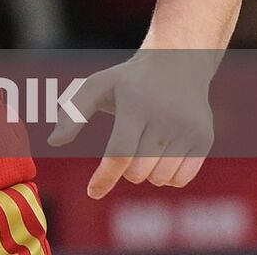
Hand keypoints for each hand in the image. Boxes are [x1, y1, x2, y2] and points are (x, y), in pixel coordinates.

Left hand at [49, 52, 216, 197]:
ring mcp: (188, 128)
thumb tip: (52, 142)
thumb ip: (73, 113)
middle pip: (138, 170)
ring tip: (145, 147)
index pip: (119, 153)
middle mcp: (165, 117)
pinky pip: (181, 180)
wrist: (178, 63)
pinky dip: (167, 178)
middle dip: (124, 171)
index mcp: (135, 104)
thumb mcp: (97, 85)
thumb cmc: (129, 80)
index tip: (92, 193)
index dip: (105, 178)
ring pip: (160, 178)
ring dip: (146, 174)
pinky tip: (162, 156)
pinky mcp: (204, 138)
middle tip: (127, 147)